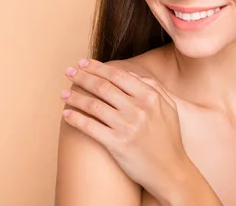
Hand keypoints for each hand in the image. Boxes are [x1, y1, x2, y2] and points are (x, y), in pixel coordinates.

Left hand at [60, 58, 188, 198]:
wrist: (172, 172)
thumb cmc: (170, 139)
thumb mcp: (169, 107)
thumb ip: (153, 87)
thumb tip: (131, 73)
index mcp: (150, 96)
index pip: (118, 75)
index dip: (97, 67)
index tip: (83, 63)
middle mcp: (138, 109)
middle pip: (103, 87)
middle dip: (83, 77)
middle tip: (69, 72)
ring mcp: (127, 127)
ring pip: (94, 105)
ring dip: (75, 97)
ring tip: (64, 93)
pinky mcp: (117, 144)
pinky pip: (90, 127)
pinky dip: (76, 119)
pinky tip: (66, 114)